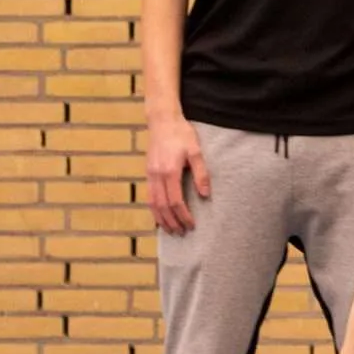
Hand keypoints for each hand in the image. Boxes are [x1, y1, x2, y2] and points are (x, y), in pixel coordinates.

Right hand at [146, 118, 209, 233]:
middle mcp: (156, 175)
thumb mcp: (196, 152)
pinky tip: (159, 216)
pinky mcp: (148, 172)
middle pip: (162, 206)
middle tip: (182, 233)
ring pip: (152, 203)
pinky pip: (148, 196)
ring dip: (161, 218)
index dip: (183, 215)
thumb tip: (205, 195)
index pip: (175, 201)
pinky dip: (153, 209)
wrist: (162, 120)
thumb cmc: (181, 134)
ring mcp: (149, 174)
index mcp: (169, 171)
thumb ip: (201, 174)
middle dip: (172, 222)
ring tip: (170, 230)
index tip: (191, 224)